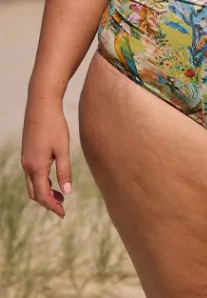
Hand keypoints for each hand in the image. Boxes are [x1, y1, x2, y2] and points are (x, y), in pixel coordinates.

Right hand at [21, 97, 71, 218]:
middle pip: (35, 193)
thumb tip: (67, 191)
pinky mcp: (27, 153)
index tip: (63, 214)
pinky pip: (32, 174)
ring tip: (60, 195)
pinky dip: (41, 182)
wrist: (41, 105)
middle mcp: (27, 166)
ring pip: (32, 184)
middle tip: (62, 207)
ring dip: (44, 192)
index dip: (52, 206)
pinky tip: (53, 179)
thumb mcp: (63, 149)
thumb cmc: (54, 125)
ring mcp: (25, 159)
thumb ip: (64, 171)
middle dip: (47, 202)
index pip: (42, 195)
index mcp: (36, 167)